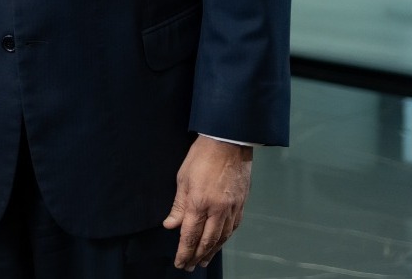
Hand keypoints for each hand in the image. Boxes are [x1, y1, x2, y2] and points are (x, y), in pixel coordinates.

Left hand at [162, 136, 251, 269]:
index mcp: (199, 203)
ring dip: (212, 252)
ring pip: (221, 237)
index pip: (190, 235)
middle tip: (190, 267)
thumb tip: (170, 225)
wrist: (228, 144)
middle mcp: (217, 210)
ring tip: (203, 261)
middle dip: (197, 256)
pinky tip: (219, 244)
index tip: (179, 263)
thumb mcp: (182, 178)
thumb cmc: (200, 157)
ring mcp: (231, 209)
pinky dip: (225, 239)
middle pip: (207, 241)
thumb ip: (178, 205)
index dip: (184, 252)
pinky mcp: (241, 205)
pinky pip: (233, 228)